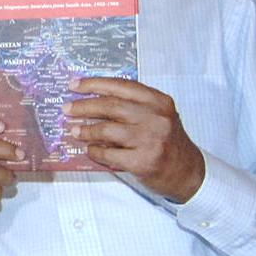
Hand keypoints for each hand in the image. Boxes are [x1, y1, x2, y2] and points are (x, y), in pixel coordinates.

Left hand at [63, 77, 205, 201]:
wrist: (188, 171)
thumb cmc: (168, 141)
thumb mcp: (158, 116)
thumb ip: (133, 106)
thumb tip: (92, 99)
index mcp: (158, 101)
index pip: (121, 86)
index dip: (94, 84)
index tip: (75, 85)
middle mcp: (156, 118)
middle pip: (111, 106)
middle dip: (84, 106)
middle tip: (67, 109)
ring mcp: (151, 140)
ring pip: (107, 130)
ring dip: (86, 130)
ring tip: (75, 130)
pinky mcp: (144, 162)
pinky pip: (110, 154)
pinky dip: (95, 151)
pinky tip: (90, 149)